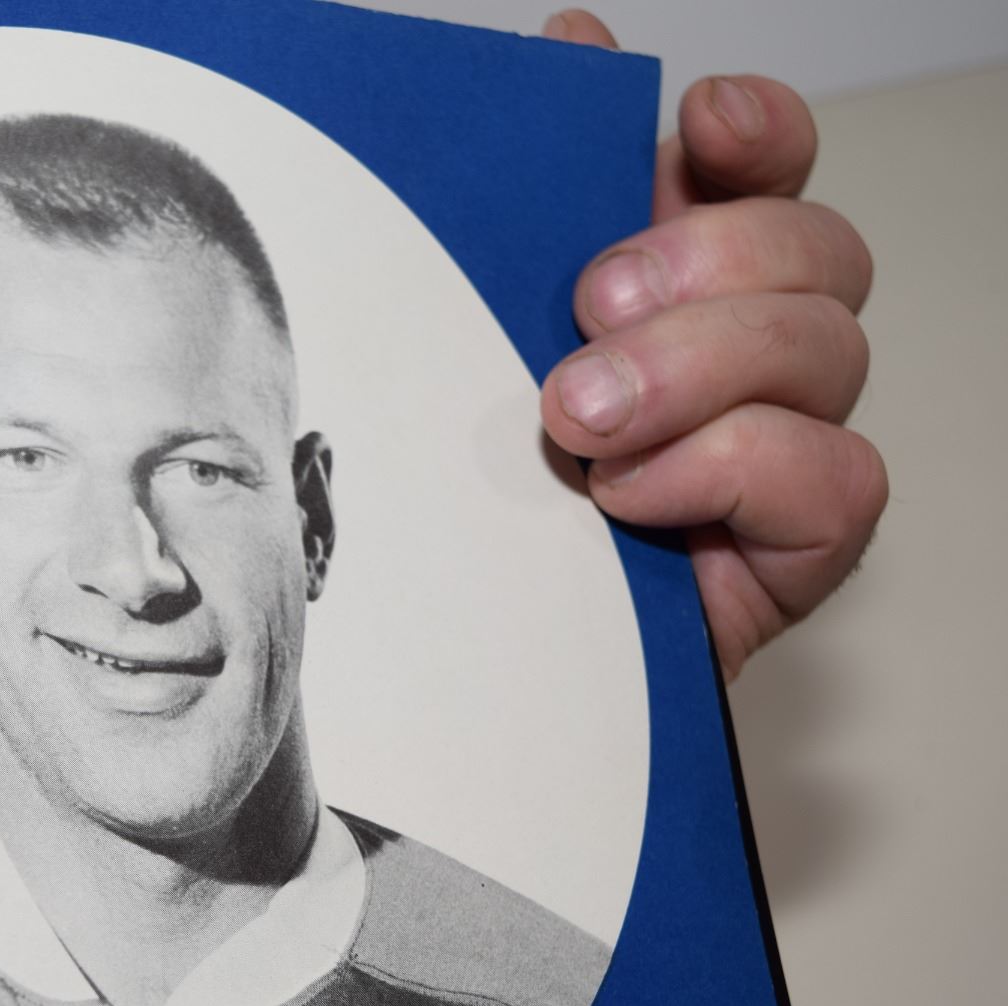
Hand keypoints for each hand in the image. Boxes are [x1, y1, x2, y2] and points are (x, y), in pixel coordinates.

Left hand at [538, 10, 886, 679]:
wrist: (480, 639)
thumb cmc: (486, 478)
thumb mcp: (483, 323)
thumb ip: (528, 195)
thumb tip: (572, 42)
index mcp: (680, 273)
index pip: (767, 168)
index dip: (757, 131)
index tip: (703, 122)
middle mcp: (748, 345)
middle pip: (816, 250)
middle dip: (704, 267)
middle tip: (588, 314)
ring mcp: (784, 437)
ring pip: (828, 349)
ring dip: (694, 371)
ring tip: (579, 422)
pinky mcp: (802, 537)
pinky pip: (833, 474)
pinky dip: (723, 470)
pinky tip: (630, 498)